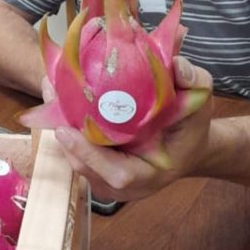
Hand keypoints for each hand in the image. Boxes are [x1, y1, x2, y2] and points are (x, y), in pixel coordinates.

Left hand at [53, 57, 213, 201]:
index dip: (91, 156)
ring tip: (49, 86)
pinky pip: (74, 147)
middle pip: (84, 165)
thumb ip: (193, 82)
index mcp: (152, 173)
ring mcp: (107, 177)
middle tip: (51, 93)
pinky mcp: (96, 166)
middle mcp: (125, 183)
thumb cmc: (192, 125)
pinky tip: (55, 93)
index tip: (66, 131)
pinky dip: (63, 121)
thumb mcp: (199, 100)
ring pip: (74, 155)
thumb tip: (178, 66)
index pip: (118, 175)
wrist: (186, 145)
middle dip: (63, 132)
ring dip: (58, 122)